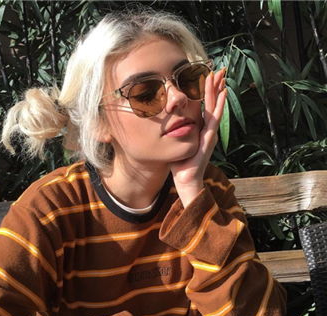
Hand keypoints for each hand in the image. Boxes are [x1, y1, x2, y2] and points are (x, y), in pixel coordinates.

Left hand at [171, 68, 226, 206]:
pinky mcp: (209, 138)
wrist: (185, 179)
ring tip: (219, 75)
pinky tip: (222, 94)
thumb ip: (172, 132)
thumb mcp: (175, 143)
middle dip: (213, 86)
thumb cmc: (179, 163)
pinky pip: (215, 119)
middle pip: (210, 103)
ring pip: (214, 107)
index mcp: (198, 129)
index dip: (204, 92)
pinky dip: (219, 106)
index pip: (202, 106)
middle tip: (217, 69)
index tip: (204, 76)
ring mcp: (209, 133)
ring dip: (216, 91)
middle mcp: (206, 129)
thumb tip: (161, 122)